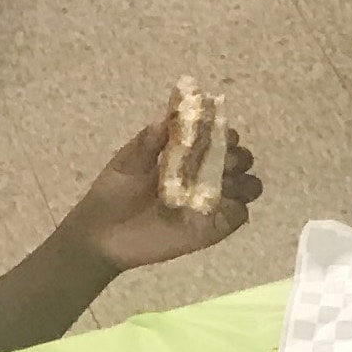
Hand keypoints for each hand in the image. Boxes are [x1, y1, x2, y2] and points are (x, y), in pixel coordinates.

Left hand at [63, 108, 259, 270]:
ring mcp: (212, 202)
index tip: (215, 131)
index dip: (224, 131)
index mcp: (188, 153)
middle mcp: (206, 174)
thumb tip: (166, 117)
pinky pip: (239, 216)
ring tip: (223, 182)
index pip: (220, 136)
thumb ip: (148, 142)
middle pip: (242, 159)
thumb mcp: (127, 162)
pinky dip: (236, 208)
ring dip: (243, 181)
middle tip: (221, 160)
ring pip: (249, 186)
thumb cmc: (114, 193)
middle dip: (238, 156)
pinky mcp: (213, 229)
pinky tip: (218, 205)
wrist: (102, 234)